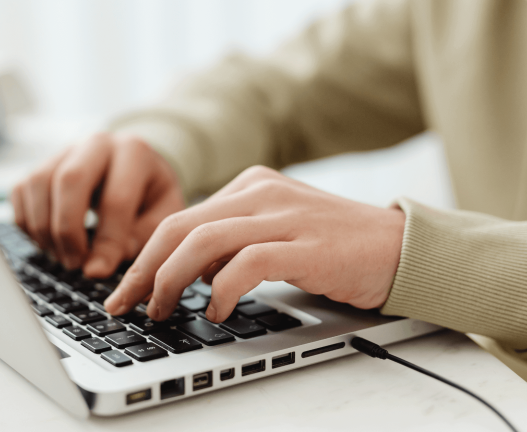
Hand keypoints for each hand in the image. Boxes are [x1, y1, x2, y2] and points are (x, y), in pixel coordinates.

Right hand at [10, 133, 184, 277]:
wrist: (134, 170)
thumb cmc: (149, 197)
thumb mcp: (161, 215)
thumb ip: (140, 238)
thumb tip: (99, 265)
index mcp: (135, 152)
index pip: (116, 199)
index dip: (106, 241)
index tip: (98, 272)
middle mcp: (97, 143)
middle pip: (70, 180)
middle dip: (68, 230)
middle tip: (74, 264)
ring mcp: (64, 150)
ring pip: (38, 184)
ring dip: (44, 229)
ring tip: (63, 257)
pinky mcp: (40, 164)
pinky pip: (20, 192)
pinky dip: (28, 224)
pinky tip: (49, 243)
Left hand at [104, 165, 404, 321]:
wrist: (400, 246)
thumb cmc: (334, 245)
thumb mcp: (274, 231)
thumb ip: (231, 243)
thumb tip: (183, 272)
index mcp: (249, 186)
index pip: (180, 218)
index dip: (145, 256)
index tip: (127, 289)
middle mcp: (261, 192)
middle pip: (180, 227)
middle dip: (144, 269)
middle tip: (126, 303)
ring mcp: (284, 215)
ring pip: (203, 242)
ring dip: (171, 281)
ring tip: (163, 309)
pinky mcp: (306, 245)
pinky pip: (247, 264)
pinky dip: (221, 290)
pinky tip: (215, 310)